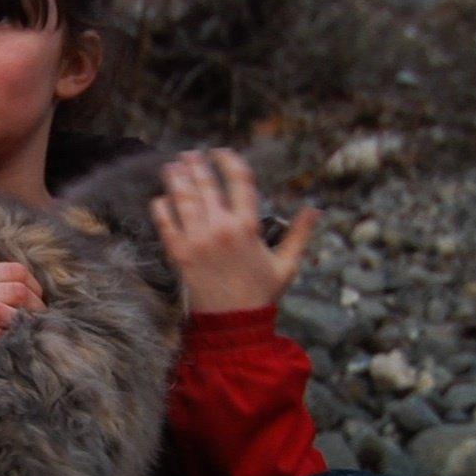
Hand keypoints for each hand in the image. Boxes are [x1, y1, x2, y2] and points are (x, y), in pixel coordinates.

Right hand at [0, 252, 46, 358]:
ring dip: (22, 321)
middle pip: (13, 290)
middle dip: (35, 304)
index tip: (38, 297)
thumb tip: (3, 266)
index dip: (34, 284)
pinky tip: (7, 341)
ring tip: (29, 328)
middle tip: (41, 316)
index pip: (12, 270)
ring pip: (0, 312)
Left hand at [150, 148, 318, 312]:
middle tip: (190, 154)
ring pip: (183, 199)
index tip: (221, 152)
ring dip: (176, 178)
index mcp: (248, 227)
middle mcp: (221, 228)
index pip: (239, 181)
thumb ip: (299, 234)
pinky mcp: (179, 254)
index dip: (229, 161)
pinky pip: (165, 223)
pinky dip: (161, 208)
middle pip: (206, 185)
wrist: (233, 323)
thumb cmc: (261, 294)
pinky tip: (160, 198)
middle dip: (196, 165)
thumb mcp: (287, 264)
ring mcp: (197, 240)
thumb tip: (315, 208)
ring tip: (172, 165)